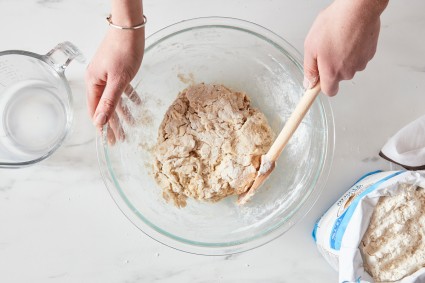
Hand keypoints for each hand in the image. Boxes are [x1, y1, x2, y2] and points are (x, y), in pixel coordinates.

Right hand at [85, 27, 143, 141]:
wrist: (129, 28)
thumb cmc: (123, 51)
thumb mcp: (118, 80)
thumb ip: (109, 102)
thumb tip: (99, 122)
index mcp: (94, 84)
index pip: (95, 111)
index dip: (102, 126)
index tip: (108, 141)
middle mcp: (98, 81)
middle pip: (105, 108)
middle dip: (113, 124)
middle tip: (120, 140)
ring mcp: (108, 76)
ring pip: (115, 100)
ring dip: (123, 113)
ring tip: (131, 127)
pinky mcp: (118, 71)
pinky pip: (122, 90)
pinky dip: (129, 98)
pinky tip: (137, 106)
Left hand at [304, 0, 387, 95]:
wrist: (357, 9)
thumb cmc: (334, 24)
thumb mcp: (311, 47)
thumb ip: (310, 69)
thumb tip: (309, 83)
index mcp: (333, 72)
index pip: (329, 91)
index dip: (322, 86)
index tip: (317, 82)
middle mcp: (349, 71)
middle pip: (338, 77)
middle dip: (331, 66)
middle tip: (326, 49)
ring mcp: (361, 63)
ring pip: (348, 66)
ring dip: (342, 57)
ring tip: (338, 39)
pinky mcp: (370, 53)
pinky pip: (358, 56)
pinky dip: (353, 50)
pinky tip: (348, 37)